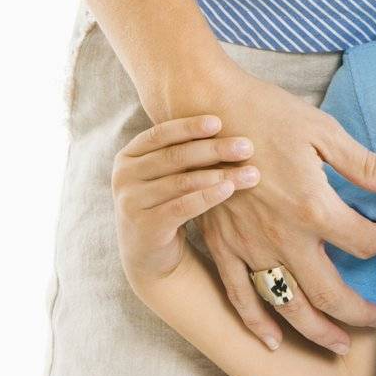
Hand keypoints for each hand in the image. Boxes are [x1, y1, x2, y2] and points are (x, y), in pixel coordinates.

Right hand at [112, 114, 260, 287]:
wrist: (152, 254)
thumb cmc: (168, 202)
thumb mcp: (169, 174)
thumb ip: (185, 151)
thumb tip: (229, 121)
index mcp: (129, 156)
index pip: (160, 134)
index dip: (189, 126)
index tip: (219, 121)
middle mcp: (124, 177)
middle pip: (174, 157)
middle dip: (214, 149)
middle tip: (247, 146)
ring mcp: (131, 203)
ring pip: (182, 182)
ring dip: (220, 174)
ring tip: (251, 172)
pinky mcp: (145, 227)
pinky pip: (182, 207)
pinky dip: (208, 196)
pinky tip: (230, 188)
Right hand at [181, 66, 375, 353]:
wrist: (205, 107)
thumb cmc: (268, 114)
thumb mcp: (325, 134)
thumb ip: (369, 167)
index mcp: (313, 207)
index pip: (363, 243)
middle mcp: (282, 237)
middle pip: (329, 293)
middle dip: (358, 313)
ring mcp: (249, 246)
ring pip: (287, 304)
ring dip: (316, 330)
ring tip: (339, 345)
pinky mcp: (221, 245)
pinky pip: (240, 295)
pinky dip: (258, 323)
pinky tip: (274, 342)